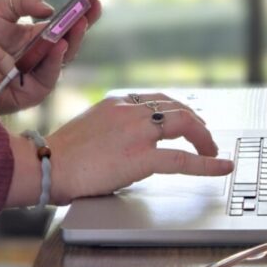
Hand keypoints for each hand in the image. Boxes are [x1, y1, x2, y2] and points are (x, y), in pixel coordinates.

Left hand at [0, 0, 101, 113]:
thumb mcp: (0, 9)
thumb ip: (23, 0)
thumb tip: (49, 9)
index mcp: (44, 39)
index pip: (71, 27)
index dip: (85, 16)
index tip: (95, 2)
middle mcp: (46, 59)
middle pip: (71, 47)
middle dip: (78, 33)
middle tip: (82, 20)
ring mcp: (40, 79)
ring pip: (58, 66)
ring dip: (61, 52)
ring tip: (61, 37)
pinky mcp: (29, 95)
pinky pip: (31, 80)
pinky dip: (9, 62)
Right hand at [6, 93, 233, 206]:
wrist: (45, 166)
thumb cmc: (59, 155)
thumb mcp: (89, 127)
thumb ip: (112, 127)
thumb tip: (125, 142)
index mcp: (118, 102)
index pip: (158, 100)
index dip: (178, 110)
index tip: (187, 119)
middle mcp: (131, 111)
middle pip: (177, 108)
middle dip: (196, 123)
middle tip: (205, 138)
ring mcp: (138, 132)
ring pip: (185, 125)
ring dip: (204, 138)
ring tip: (212, 151)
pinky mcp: (141, 157)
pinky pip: (183, 159)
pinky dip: (207, 163)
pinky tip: (221, 166)